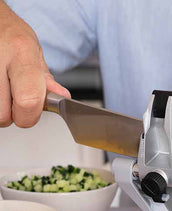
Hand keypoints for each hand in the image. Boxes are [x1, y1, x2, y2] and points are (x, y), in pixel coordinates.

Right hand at [0, 2, 69, 127]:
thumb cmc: (9, 32)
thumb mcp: (33, 49)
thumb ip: (45, 78)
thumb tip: (62, 97)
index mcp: (21, 53)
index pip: (28, 100)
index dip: (31, 115)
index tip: (32, 113)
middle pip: (3, 115)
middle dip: (13, 114)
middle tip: (14, 98)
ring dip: (0, 110)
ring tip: (4, 89)